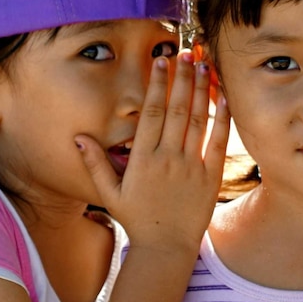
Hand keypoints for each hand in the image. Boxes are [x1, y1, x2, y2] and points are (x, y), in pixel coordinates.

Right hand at [74, 49, 229, 252]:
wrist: (165, 249)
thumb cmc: (136, 220)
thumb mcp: (109, 193)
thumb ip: (94, 163)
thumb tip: (78, 137)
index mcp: (143, 159)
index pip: (151, 112)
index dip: (157, 84)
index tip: (160, 61)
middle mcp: (168, 159)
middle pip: (177, 109)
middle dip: (181, 78)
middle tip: (185, 52)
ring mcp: (191, 167)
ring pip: (198, 121)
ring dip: (201, 90)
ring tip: (203, 65)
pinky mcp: (210, 177)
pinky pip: (218, 143)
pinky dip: (222, 119)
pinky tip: (224, 98)